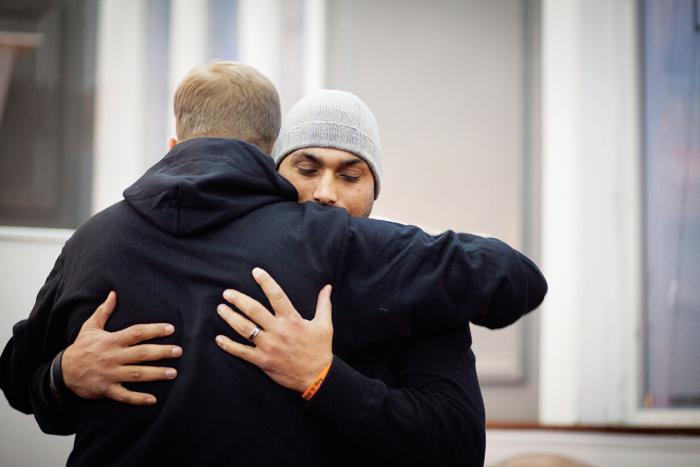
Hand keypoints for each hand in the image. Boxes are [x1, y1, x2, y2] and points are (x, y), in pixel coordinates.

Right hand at [61, 291, 182, 404]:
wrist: (62, 372)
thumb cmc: (81, 348)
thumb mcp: (90, 327)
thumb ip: (104, 311)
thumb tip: (113, 293)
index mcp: (112, 340)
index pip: (136, 333)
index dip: (154, 330)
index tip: (171, 329)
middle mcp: (113, 356)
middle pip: (141, 353)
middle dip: (161, 352)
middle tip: (178, 351)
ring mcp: (110, 374)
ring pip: (137, 374)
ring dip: (156, 374)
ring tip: (173, 373)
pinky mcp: (106, 389)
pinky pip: (124, 395)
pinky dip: (138, 398)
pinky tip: (153, 400)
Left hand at [215, 268, 332, 392]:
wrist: (317, 376)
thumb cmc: (320, 349)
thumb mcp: (324, 325)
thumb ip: (323, 304)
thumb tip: (327, 287)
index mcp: (292, 320)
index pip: (277, 296)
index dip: (266, 282)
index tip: (256, 272)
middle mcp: (278, 330)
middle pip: (254, 310)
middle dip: (238, 300)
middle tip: (227, 293)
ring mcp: (269, 346)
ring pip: (244, 329)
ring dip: (230, 317)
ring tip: (221, 308)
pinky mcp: (263, 361)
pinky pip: (242, 352)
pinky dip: (228, 345)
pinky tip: (219, 338)